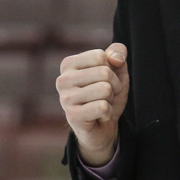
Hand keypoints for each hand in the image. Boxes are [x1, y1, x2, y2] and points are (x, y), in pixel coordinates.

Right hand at [57, 43, 128, 165]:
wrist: (102, 127)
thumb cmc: (106, 94)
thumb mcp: (117, 70)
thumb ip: (117, 53)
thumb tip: (115, 58)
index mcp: (69, 64)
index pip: (100, 56)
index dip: (112, 68)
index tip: (106, 79)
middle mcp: (63, 80)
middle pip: (104, 72)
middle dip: (114, 86)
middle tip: (106, 95)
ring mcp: (65, 98)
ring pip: (105, 89)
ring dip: (111, 100)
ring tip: (102, 104)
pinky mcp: (72, 116)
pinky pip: (103, 107)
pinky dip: (108, 113)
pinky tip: (99, 116)